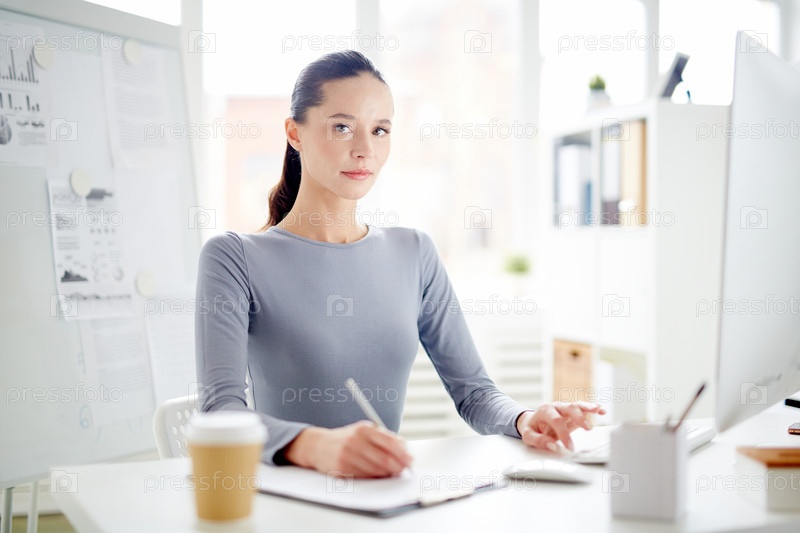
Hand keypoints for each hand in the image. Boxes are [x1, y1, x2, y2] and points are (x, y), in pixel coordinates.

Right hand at [282, 421, 412, 477]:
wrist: (318, 445)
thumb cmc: (347, 439)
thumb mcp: (364, 431)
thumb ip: (384, 438)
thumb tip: (405, 451)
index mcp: (364, 429)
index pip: (390, 442)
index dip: (403, 454)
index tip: (410, 460)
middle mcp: (355, 441)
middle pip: (385, 459)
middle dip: (398, 467)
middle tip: (404, 470)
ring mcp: (348, 455)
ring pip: (376, 470)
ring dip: (387, 474)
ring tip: (391, 473)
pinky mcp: (342, 469)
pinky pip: (365, 477)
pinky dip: (375, 478)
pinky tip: (377, 475)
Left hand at [516, 401, 605, 451]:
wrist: (533, 422)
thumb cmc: (532, 429)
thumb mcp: (528, 436)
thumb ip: (539, 440)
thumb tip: (553, 446)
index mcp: (545, 411)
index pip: (556, 420)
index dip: (564, 433)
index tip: (569, 446)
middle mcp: (556, 407)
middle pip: (569, 408)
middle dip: (579, 417)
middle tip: (588, 428)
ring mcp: (565, 408)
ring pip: (578, 405)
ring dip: (589, 408)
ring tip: (599, 410)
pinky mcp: (573, 412)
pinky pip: (583, 409)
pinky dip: (593, 408)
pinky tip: (601, 410)